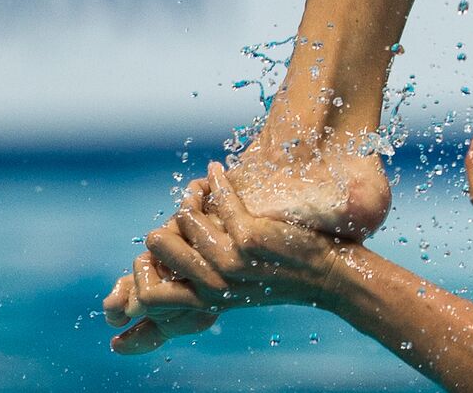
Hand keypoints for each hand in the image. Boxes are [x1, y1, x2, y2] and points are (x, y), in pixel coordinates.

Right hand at [104, 163, 345, 353]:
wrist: (328, 275)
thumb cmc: (282, 277)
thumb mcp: (234, 292)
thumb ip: (202, 283)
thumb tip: (169, 261)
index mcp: (204, 301)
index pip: (149, 295)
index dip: (144, 268)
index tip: (162, 246)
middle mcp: (213, 285)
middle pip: (157, 246)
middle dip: (165, 225)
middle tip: (185, 213)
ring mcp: (230, 261)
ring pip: (184, 218)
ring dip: (192, 198)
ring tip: (202, 192)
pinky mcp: (250, 237)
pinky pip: (219, 199)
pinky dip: (218, 180)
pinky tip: (219, 172)